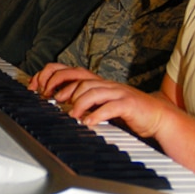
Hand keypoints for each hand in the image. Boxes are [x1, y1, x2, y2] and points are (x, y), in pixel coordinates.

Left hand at [30, 63, 170, 139]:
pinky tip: (89, 123)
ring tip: (71, 116)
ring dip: (78, 103)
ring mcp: (117, 92)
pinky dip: (97, 115)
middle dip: (61, 86)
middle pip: (79, 76)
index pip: (70, 70)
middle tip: (51, 100)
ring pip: (93, 90)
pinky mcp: (128, 104)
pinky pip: (111, 106)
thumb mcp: (101, 105)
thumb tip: (58, 105)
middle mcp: (105, 84)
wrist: (156, 116)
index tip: (38, 88)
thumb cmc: (128, 112)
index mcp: (97, 82)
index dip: (51, 75)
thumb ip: (84, 103)